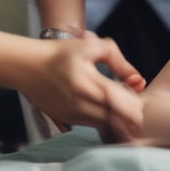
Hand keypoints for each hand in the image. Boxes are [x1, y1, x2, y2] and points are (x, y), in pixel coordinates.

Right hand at [21, 33, 144, 138]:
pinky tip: (104, 107)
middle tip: (134, 106)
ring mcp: (72, 114)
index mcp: (88, 82)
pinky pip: (91, 124)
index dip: (134, 106)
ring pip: (104, 124)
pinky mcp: (66, 120)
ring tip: (119, 104)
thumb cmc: (61, 53)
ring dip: (116, 118)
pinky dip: (102, 119)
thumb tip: (137, 78)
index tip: (140, 100)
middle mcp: (80, 102)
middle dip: (128, 114)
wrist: (29, 66)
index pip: (120, 103)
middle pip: (115, 119)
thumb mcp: (91, 46)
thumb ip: (116, 59)